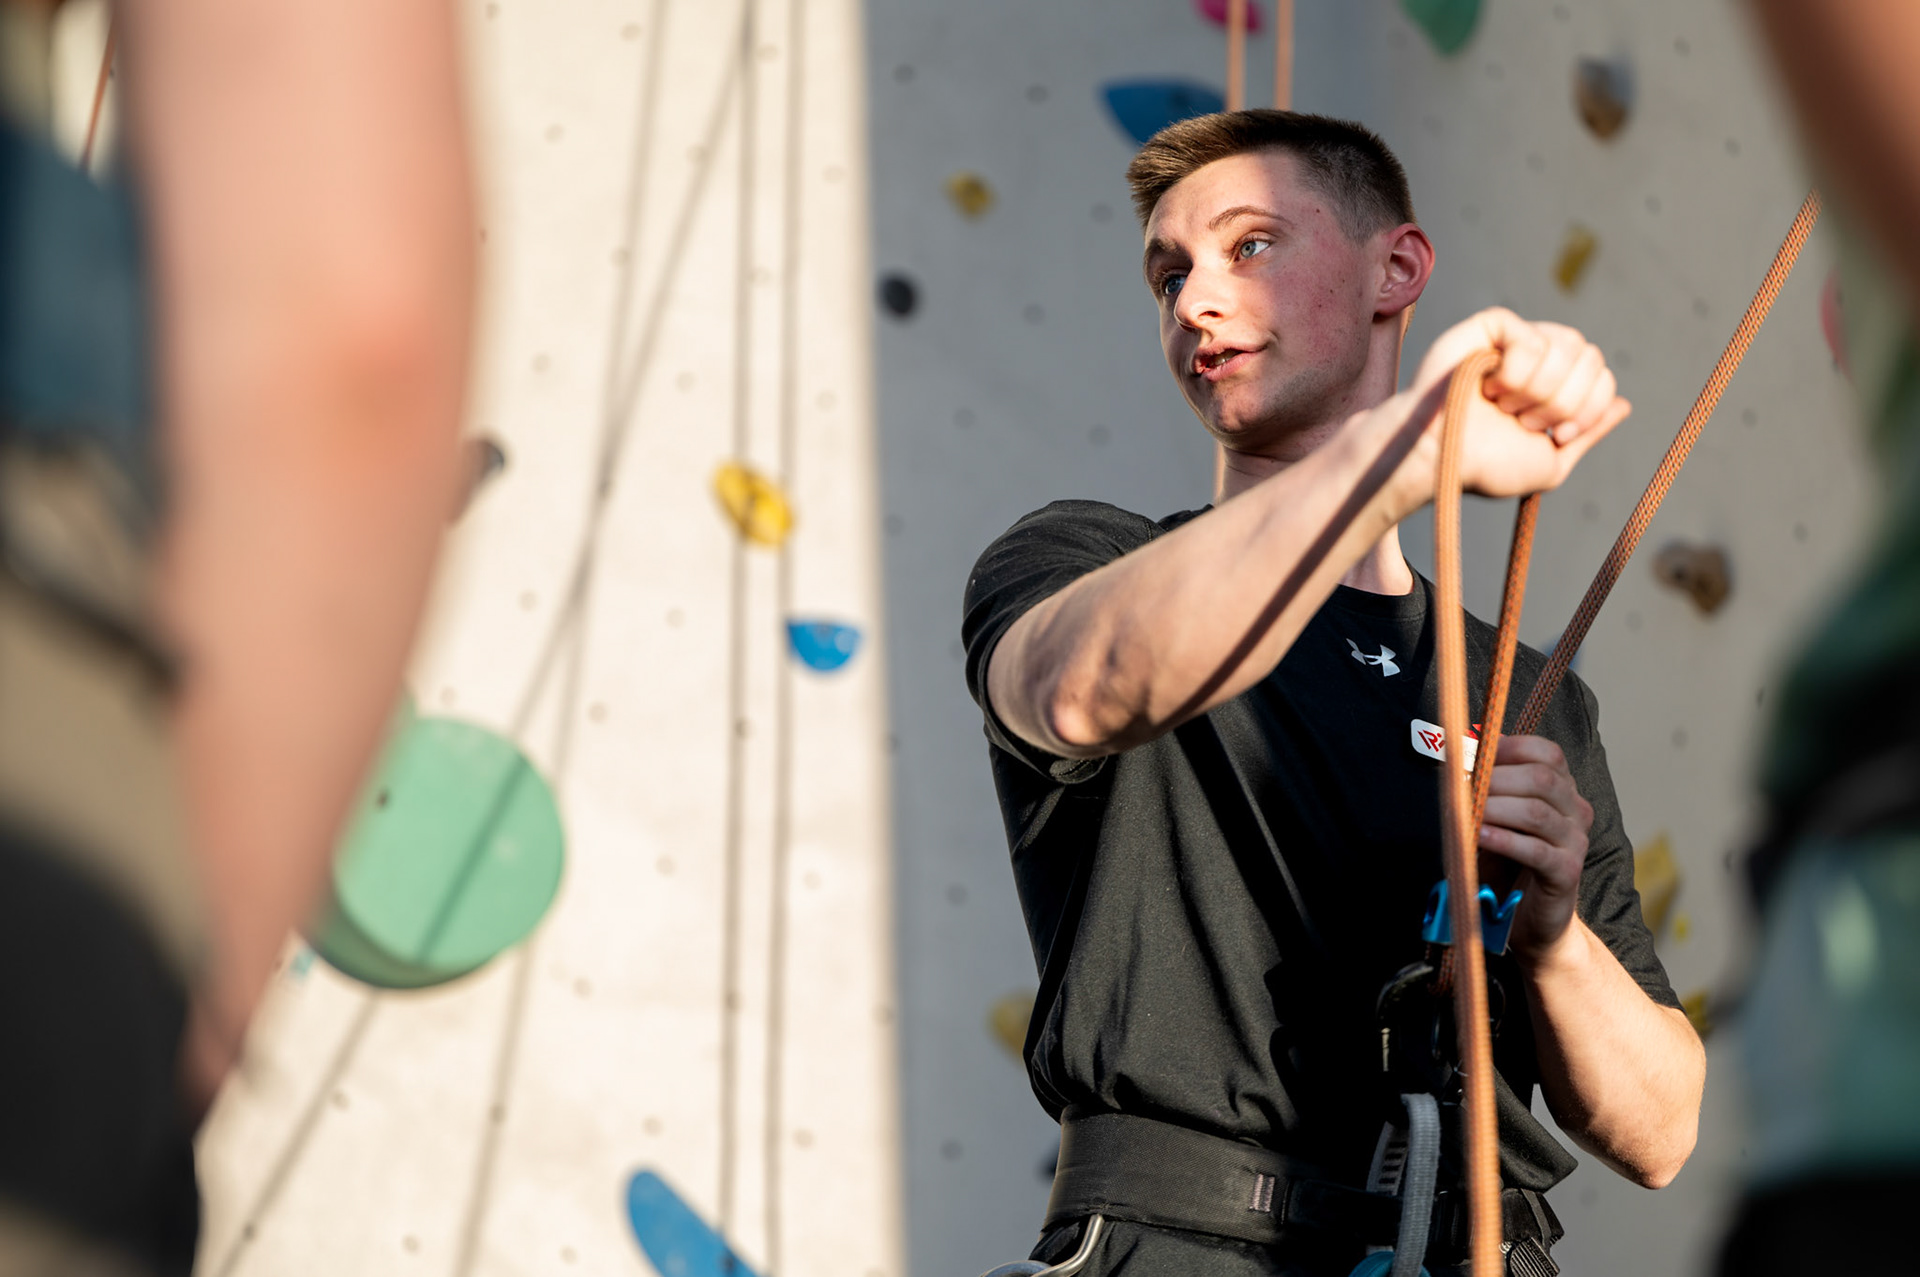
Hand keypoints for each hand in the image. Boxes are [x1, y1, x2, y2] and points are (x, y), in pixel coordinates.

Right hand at [1403, 308, 1631, 498]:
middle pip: (1591, 357)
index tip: (1556, 436)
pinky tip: (1491, 386)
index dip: (1589, 408)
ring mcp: (1515, 340)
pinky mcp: (1490, 326)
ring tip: (1503, 406)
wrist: (1438, 458)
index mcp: (1555, 387)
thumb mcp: (1549, 462)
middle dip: (1563, 400)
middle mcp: (1539, 358)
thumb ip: (1587, 433)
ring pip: (1567, 344)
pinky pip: (1530, 334)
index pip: (1602, 377)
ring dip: (1539, 388)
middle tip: (1524, 421)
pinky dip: (1518, 369)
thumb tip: (1625, 404)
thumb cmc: (1483, 466)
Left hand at [1476, 734, 1592, 961]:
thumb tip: (1463, 747)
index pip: (1547, 753)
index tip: (1474, 754)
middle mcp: (1576, 811)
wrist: (1530, 918)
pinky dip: (1504, 840)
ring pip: (1537, 813)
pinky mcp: (1567, 872)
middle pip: (1542, 779)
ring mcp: (1575, 842)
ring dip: (1495, 808)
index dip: (1510, 747)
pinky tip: (1481, 836)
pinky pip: (1536, 851)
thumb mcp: (1496, 817)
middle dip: (1496, 779)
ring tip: (1467, 811)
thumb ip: (1487, 785)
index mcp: (1563, 790)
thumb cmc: (1507, 862)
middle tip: (1463, 785)